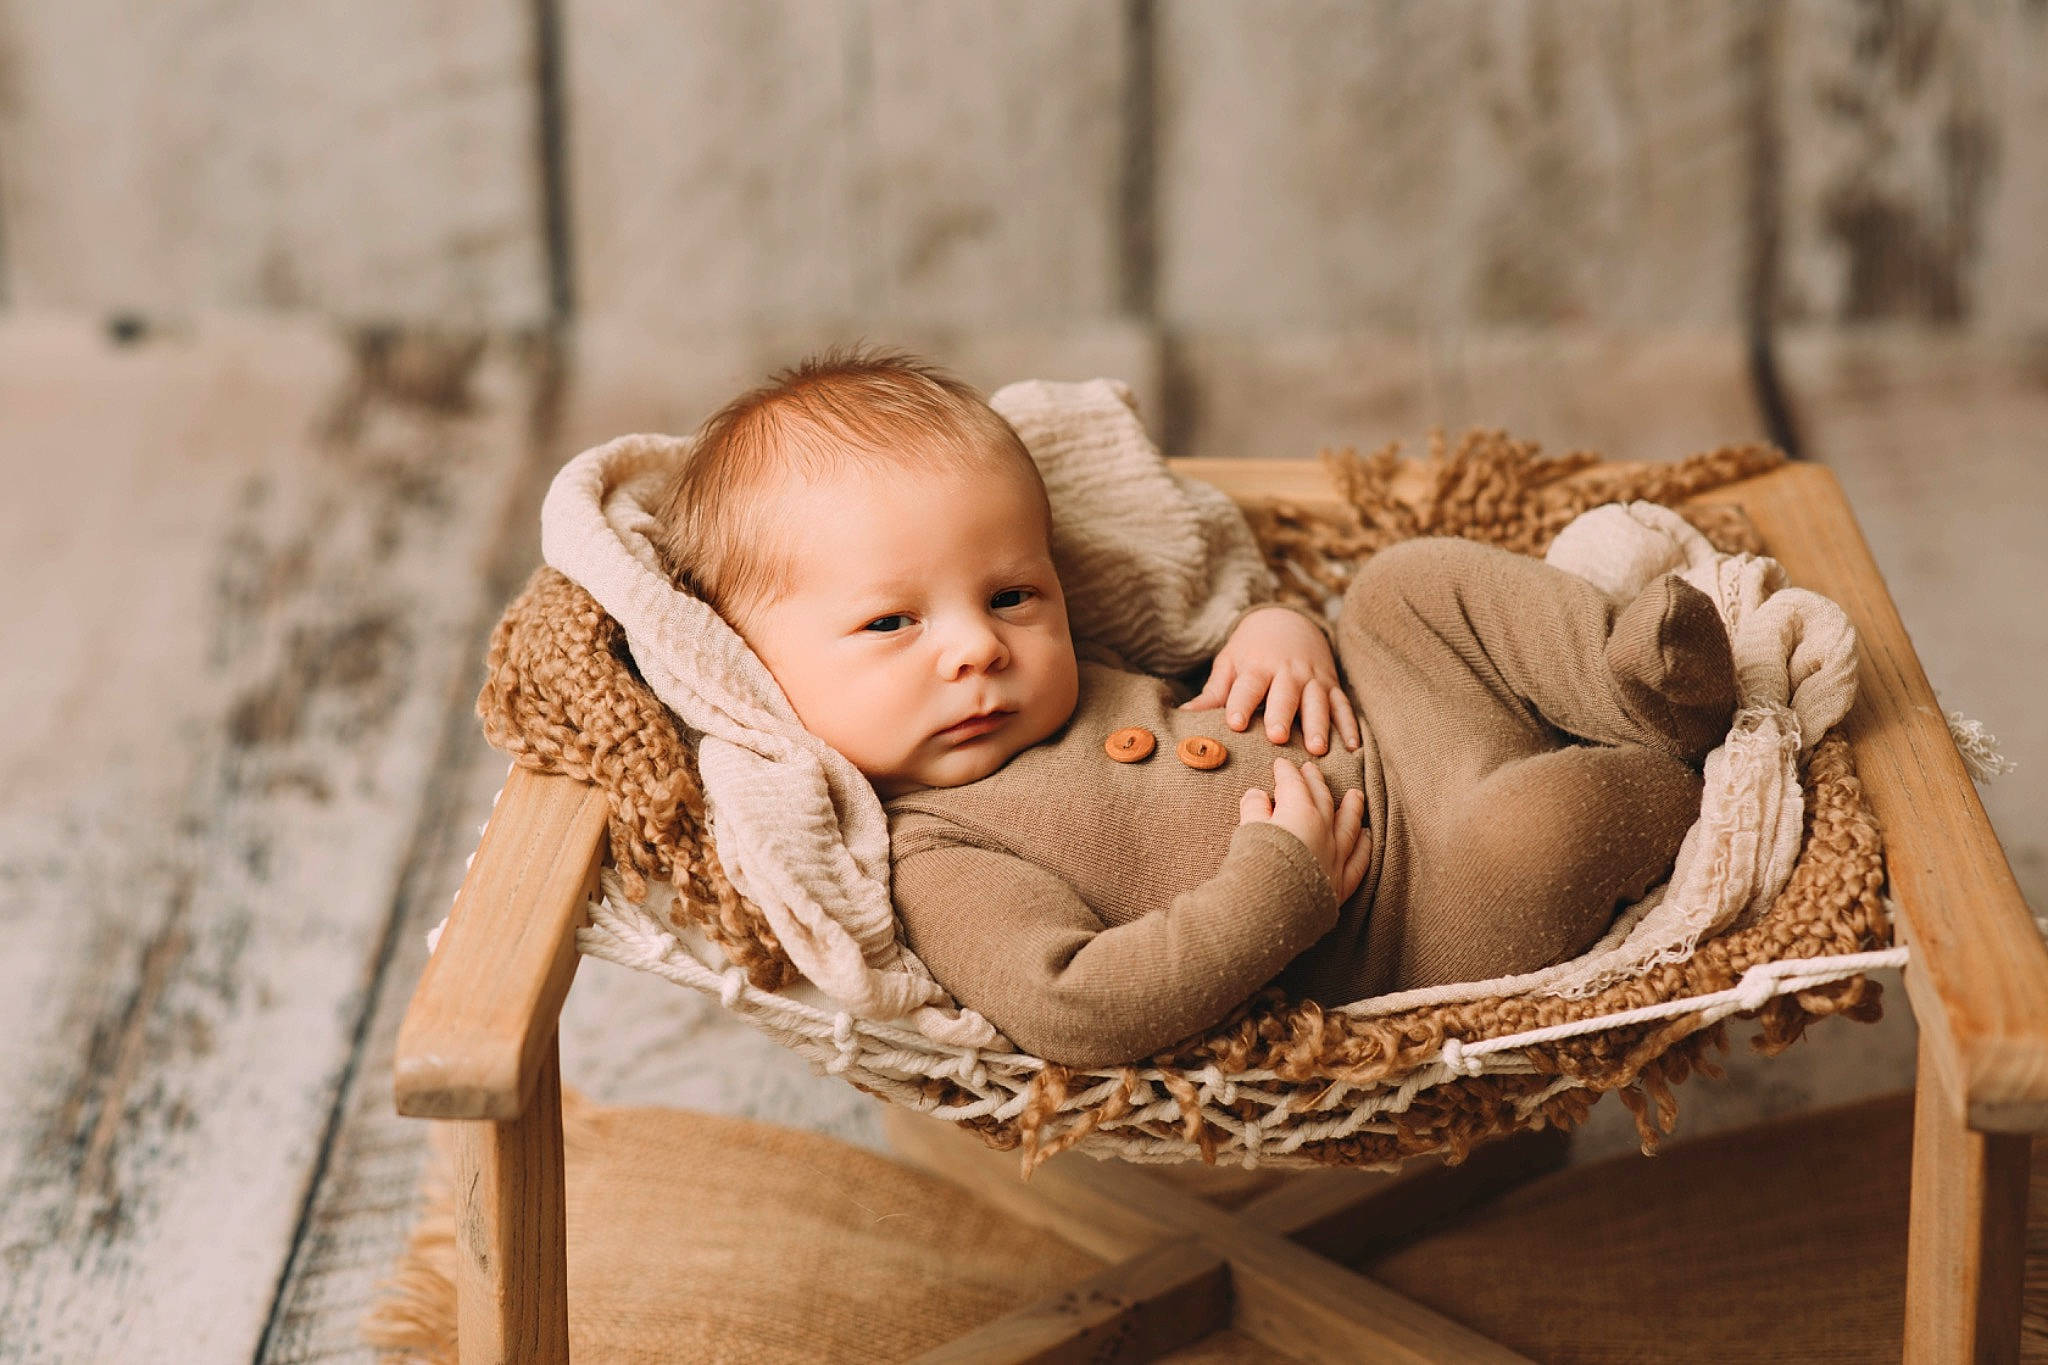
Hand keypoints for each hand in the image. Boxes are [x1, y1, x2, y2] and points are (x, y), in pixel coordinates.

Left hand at [1181, 606, 1360, 754]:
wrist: (1287, 621)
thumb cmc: (1252, 650)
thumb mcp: (1230, 663)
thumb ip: (1212, 693)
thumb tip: (1183, 718)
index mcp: (1258, 666)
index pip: (1248, 686)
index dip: (1241, 704)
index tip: (1235, 723)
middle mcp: (1288, 672)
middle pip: (1285, 695)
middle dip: (1282, 715)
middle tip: (1277, 738)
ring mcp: (1313, 678)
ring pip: (1317, 702)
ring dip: (1318, 725)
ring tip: (1316, 748)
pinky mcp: (1332, 685)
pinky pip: (1343, 706)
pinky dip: (1350, 725)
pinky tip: (1353, 747)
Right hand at [1239, 758, 1369, 902]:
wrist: (1270, 910)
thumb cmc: (1255, 868)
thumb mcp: (1248, 832)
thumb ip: (1254, 810)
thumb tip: (1257, 795)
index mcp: (1300, 813)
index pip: (1293, 784)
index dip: (1286, 772)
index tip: (1281, 764)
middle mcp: (1324, 831)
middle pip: (1322, 799)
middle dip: (1315, 782)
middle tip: (1312, 769)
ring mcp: (1336, 857)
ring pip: (1349, 826)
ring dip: (1352, 808)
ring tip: (1355, 795)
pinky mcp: (1341, 883)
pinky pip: (1359, 860)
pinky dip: (1364, 846)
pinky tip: (1366, 837)